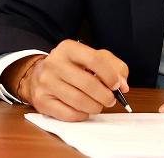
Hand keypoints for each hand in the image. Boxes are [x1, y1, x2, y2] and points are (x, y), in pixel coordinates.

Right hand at [2, 40, 128, 121]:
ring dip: (95, 107)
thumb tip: (123, 85)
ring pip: (80, 101)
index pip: (95, 59)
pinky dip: (82, 115)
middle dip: (105, 96)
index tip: (117, 85)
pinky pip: (69, 114)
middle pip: (88, 84)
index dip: (110, 75)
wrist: (40, 75)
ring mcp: (45, 82)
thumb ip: (113, 67)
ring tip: (97, 105)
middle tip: (110, 100)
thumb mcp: (92, 58)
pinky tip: (82, 109)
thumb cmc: (72, 68)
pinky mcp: (42, 100)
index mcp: (68, 48)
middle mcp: (54, 63)